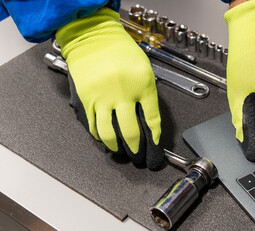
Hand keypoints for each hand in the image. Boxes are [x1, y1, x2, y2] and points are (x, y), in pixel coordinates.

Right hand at [56, 8, 163, 169]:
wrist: (93, 37)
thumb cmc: (121, 50)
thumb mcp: (144, 68)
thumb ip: (147, 92)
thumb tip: (147, 118)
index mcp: (143, 85)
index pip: (152, 120)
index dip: (154, 138)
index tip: (155, 146)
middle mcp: (124, 94)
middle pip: (132, 132)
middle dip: (137, 150)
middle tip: (139, 157)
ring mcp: (104, 98)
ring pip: (110, 134)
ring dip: (117, 148)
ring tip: (121, 153)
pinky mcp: (88, 99)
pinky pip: (94, 124)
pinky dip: (99, 136)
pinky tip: (104, 139)